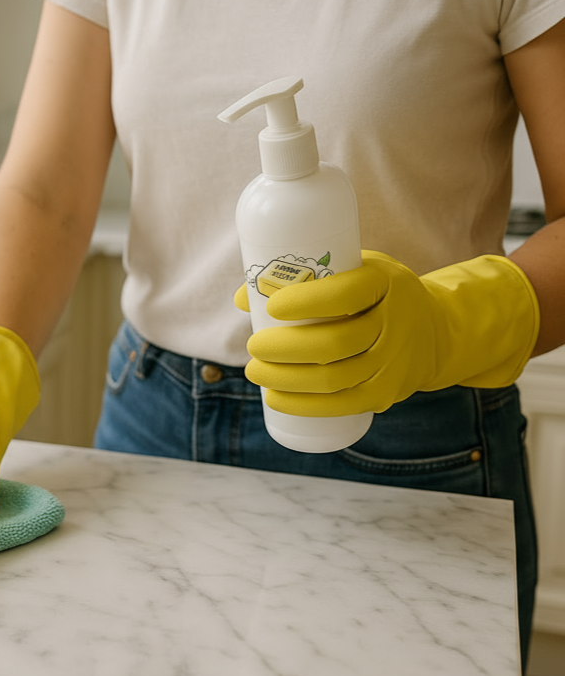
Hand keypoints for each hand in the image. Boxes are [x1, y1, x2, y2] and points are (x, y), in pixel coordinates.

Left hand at [238, 250, 538, 416]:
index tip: (273, 306)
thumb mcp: (353, 270)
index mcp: (384, 283)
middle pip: (334, 343)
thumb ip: (304, 279)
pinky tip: (275, 399)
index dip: (305, 302)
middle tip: (253, 346)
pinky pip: (342, 405)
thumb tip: (243, 296)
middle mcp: (394, 324)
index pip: (344, 295)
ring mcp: (393, 363)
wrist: (433, 330)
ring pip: (333, 378)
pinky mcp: (387, 393)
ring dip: (286, 379)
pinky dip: (304, 405)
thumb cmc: (374, 294)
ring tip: (255, 371)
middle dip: (284, 348)